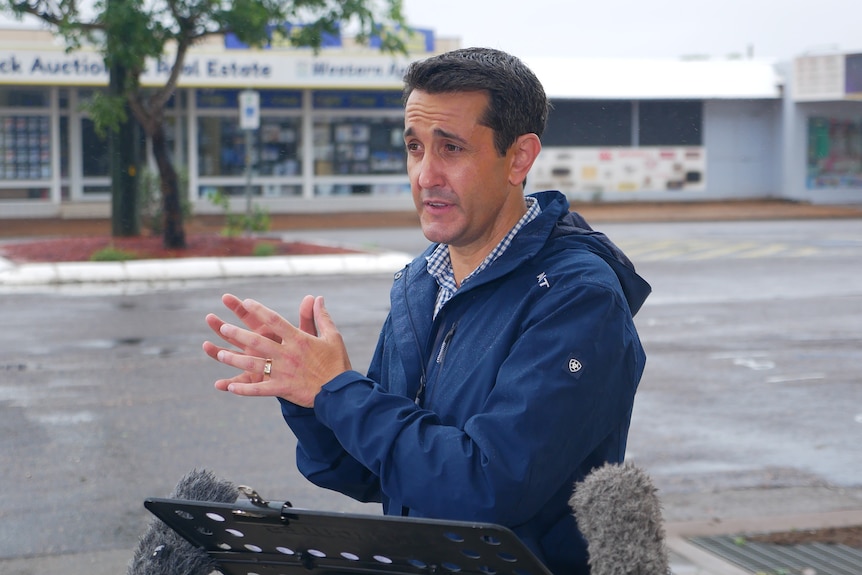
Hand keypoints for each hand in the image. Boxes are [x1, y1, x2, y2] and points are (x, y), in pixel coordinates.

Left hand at [202, 293, 351, 406]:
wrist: (341, 392)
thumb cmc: (337, 363)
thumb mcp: (333, 336)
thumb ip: (321, 317)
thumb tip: (317, 298)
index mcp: (299, 340)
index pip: (276, 320)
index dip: (260, 310)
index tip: (247, 302)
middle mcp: (288, 354)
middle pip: (258, 342)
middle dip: (239, 334)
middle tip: (223, 327)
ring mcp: (283, 372)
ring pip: (254, 364)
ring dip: (235, 359)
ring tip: (219, 354)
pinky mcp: (283, 389)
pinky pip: (260, 389)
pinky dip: (244, 389)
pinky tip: (230, 387)